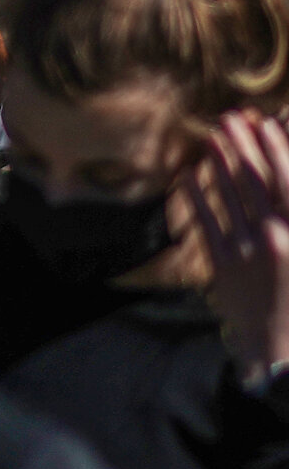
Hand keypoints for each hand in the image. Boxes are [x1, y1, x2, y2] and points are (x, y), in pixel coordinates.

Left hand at [192, 112, 288, 379]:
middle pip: (256, 180)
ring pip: (230, 196)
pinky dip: (197, 196)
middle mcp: (279, 237)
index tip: (264, 122)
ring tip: (212, 137)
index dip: (276, 147)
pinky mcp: (224, 266)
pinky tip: (190, 176)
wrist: (287, 351)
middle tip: (230, 118)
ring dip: (220, 163)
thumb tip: (285, 184)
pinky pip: (205, 223)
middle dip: (243, 145)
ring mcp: (248, 250)